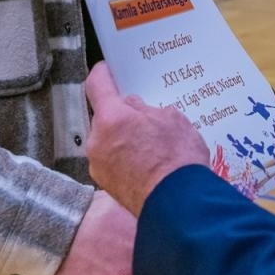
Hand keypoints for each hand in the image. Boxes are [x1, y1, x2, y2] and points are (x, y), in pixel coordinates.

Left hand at [84, 62, 209, 216]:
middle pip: (104, 117)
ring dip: (122, 138)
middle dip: (120, 115)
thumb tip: (133, 108)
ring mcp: (99, 166)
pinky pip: (112, 162)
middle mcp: (97, 141)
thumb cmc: (178, 158)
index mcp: (112, 118)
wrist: (179, 205)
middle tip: (143, 116)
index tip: (108, 69)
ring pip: (107, 141)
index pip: (96, 85)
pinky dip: (124, 158)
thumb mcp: (171, 119)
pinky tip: (147, 162)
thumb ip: (146, 109)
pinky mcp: (106, 185)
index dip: (103, 74)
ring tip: (149, 144)